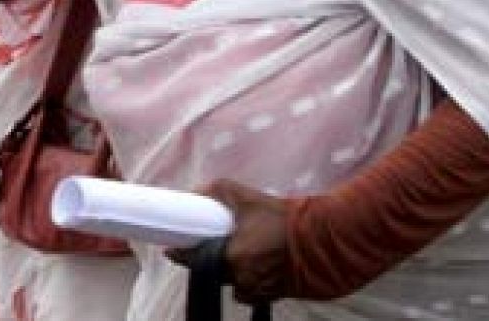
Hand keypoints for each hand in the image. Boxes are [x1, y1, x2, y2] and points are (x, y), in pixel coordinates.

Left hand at [167, 181, 291, 303]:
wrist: (317, 238)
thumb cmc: (281, 218)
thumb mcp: (248, 198)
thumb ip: (219, 191)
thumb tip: (194, 193)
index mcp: (232, 257)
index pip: (195, 260)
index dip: (182, 254)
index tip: (171, 249)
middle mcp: (240, 279)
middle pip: (213, 272)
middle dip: (212, 259)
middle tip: (220, 243)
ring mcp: (255, 290)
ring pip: (231, 283)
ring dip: (232, 270)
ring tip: (245, 251)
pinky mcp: (268, 296)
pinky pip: (248, 290)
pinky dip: (248, 279)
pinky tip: (258, 263)